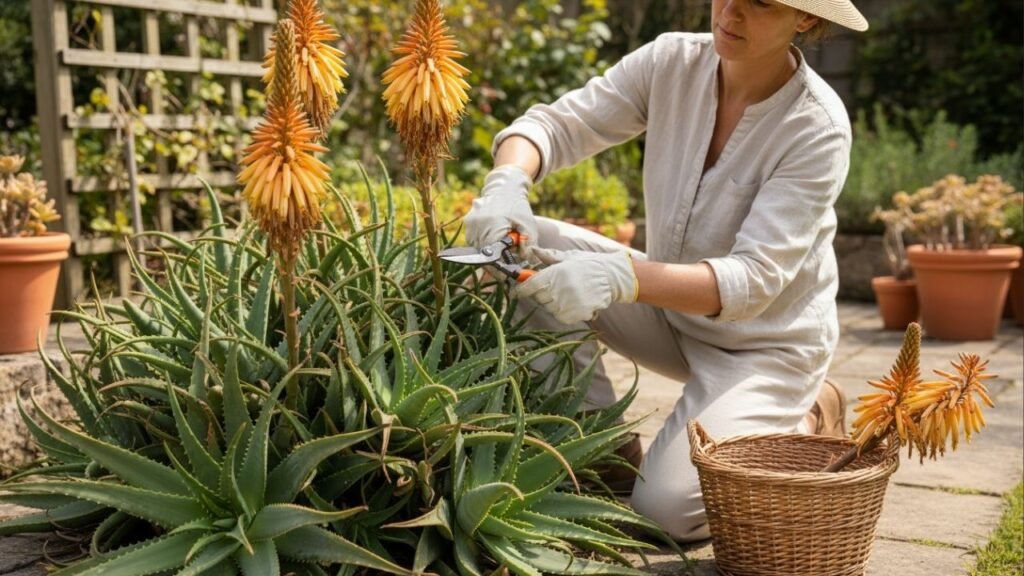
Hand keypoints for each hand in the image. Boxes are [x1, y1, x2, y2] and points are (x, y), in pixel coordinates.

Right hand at [463, 165, 537, 258]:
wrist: (505, 188)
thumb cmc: (518, 208)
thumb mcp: (529, 226)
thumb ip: (528, 246)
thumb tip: (526, 262)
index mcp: (493, 225)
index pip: (492, 255)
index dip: (499, 266)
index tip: (506, 274)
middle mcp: (478, 224)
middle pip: (483, 253)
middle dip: (494, 261)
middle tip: (505, 262)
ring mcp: (470, 223)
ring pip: (477, 249)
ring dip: (487, 253)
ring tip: (500, 246)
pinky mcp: (467, 223)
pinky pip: (473, 241)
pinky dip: (482, 244)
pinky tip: (492, 238)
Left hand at [514, 248, 638, 323]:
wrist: (612, 278)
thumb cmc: (589, 265)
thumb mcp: (568, 257)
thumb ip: (548, 256)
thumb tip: (533, 250)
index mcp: (555, 273)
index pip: (529, 286)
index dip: (520, 289)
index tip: (517, 291)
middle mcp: (559, 290)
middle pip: (538, 298)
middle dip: (541, 292)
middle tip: (553, 285)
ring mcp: (568, 305)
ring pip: (549, 308)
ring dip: (553, 302)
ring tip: (567, 292)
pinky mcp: (575, 316)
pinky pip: (561, 316)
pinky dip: (564, 310)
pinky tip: (574, 301)